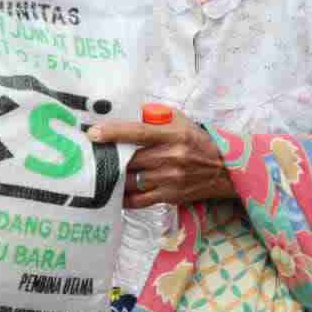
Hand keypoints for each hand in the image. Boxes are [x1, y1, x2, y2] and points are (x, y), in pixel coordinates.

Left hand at [89, 109, 234, 208]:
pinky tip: (112, 191)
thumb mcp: (179, 120)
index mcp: (173, 135)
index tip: (92, 133)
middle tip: (88, 153)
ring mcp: (169, 180)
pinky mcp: (169, 196)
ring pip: (131, 180)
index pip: (138, 132)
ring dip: (113, 177)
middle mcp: (170, 158)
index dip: (114, 132)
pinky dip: (123, 197)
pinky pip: (138, 200)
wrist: (224, 169)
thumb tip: (126, 111)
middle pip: (130, 159)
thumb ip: (153, 115)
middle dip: (108, 156)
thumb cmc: (196, 139)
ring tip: (97, 171)